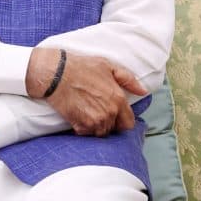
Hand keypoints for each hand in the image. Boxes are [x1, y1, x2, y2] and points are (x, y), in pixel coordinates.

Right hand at [26, 48, 147, 136]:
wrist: (57, 74)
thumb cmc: (83, 67)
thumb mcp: (109, 67)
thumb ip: (128, 80)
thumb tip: (143, 91)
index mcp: (119, 99)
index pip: (129, 123)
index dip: (123, 120)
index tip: (116, 116)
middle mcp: (110, 113)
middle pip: (114, 129)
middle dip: (110, 123)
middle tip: (99, 111)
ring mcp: (95, 121)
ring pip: (101, 132)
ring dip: (96, 126)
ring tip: (88, 112)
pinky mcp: (80, 125)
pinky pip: (87, 133)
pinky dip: (83, 128)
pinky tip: (79, 115)